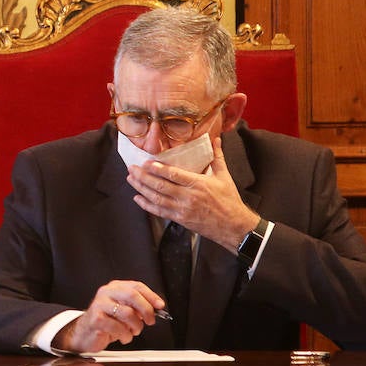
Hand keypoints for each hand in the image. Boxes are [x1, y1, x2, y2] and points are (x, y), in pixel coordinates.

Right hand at [52, 280, 165, 351]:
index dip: (151, 296)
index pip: (136, 286)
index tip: (160, 306)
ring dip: (136, 326)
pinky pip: (118, 327)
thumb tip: (156, 308)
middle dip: (146, 310)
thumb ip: (138, 307)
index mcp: (114, 288)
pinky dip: (125, 335)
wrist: (85, 333)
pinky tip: (122, 336)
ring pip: (127, 313)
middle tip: (150, 320)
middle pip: (132, 295)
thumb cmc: (106, 321)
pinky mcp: (96, 319)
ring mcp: (99, 305)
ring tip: (133, 331)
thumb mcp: (123, 310)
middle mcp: (106, 293)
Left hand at [127, 136, 257, 248]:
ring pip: (157, 198)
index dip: (158, 169)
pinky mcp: (180, 219)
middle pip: (160, 186)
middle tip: (131, 168)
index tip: (145, 162)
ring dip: (141, 188)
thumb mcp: (224, 176)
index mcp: (199, 184)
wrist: (233, 226)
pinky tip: (137, 198)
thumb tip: (215, 139)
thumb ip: (217, 157)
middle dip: (143, 177)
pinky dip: (146, 205)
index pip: (174, 175)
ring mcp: (182, 209)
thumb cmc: (229, 200)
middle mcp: (188, 197)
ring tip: (131, 179)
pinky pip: (159, 212)